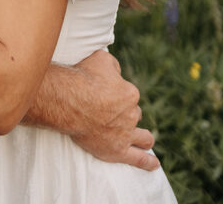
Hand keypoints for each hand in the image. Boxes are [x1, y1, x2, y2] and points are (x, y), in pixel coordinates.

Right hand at [71, 51, 158, 170]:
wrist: (69, 100)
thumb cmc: (83, 78)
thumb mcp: (101, 59)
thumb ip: (114, 66)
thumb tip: (117, 73)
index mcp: (130, 93)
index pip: (130, 95)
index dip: (118, 94)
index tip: (104, 93)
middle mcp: (132, 114)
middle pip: (135, 115)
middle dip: (127, 114)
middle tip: (111, 113)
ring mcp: (126, 134)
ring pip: (143, 137)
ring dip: (143, 137)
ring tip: (142, 139)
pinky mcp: (118, 150)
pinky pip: (138, 159)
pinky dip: (148, 162)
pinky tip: (154, 164)